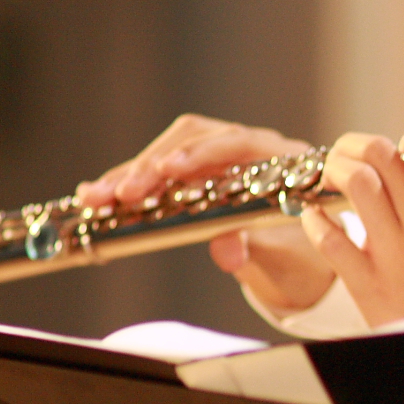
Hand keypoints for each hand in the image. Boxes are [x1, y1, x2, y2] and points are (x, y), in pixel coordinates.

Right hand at [77, 113, 335, 314]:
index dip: (204, 153)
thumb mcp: (285, 256)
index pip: (240, 142)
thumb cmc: (303, 253)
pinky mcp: (200, 173)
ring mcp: (224, 158)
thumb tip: (227, 251)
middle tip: (120, 193)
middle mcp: (252, 150)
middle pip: (195, 141)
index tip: (169, 169)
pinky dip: (133, 182)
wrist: (306, 262)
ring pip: (172, 152)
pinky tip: (100, 194)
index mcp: (284, 161)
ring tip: (96, 197)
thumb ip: (257, 248)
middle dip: (152, 166)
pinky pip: (164, 171)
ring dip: (132, 173)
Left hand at [300, 127, 403, 326]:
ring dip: (337, 170)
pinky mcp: (367, 282)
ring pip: (356, 185)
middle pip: (381, 156)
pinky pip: (328, 239)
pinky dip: (315, 219)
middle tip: (354, 154)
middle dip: (359, 145)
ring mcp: (393, 255)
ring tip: (335, 177)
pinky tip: (318, 216)